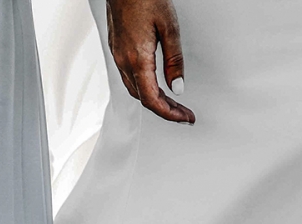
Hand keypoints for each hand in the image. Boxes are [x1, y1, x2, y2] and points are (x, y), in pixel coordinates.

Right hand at [105, 0, 194, 123]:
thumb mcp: (169, 27)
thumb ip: (174, 60)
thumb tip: (178, 87)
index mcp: (137, 58)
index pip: (152, 99)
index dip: (169, 114)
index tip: (184, 118)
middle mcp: (124, 61)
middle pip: (143, 98)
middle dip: (165, 110)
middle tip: (183, 113)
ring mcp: (118, 55)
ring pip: (135, 89)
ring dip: (154, 100)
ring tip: (172, 103)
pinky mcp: (117, 49)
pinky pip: (129, 77)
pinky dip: (145, 88)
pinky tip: (155, 85)